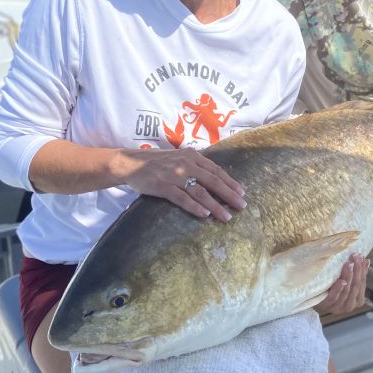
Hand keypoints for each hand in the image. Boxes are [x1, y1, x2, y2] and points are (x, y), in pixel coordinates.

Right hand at [115, 147, 245, 220]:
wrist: (130, 163)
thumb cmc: (156, 162)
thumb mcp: (178, 157)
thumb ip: (194, 165)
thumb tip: (214, 178)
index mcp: (191, 156)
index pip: (216, 170)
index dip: (230, 182)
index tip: (242, 192)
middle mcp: (185, 164)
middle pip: (212, 181)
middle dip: (229, 195)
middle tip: (242, 206)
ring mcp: (174, 175)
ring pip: (200, 192)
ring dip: (215, 205)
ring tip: (227, 216)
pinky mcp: (163, 186)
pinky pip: (182, 198)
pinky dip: (195, 207)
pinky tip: (205, 214)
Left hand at [316, 254, 369, 314]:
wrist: (313, 296)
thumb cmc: (332, 286)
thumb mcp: (345, 280)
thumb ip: (355, 273)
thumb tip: (365, 260)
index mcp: (357, 300)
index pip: (362, 283)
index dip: (363, 271)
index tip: (363, 258)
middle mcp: (350, 306)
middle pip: (355, 286)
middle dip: (357, 270)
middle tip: (355, 257)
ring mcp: (338, 307)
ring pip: (346, 290)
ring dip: (348, 276)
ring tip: (349, 263)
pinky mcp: (327, 305)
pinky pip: (334, 297)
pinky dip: (338, 288)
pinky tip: (341, 281)